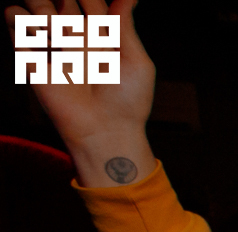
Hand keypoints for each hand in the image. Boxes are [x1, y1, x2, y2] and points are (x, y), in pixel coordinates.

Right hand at [6, 0, 157, 186]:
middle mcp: (79, 42)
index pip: (92, 4)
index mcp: (104, 40)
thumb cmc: (128, 102)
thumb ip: (125, 27)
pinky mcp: (35, 63)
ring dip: (40, 6)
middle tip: (65, 11)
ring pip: (38, 11)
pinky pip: (17, 31)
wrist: (106, 131)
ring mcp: (55, 51)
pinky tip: (26, 22)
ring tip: (49, 19)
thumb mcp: (137, 62)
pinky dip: (17, 20)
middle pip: (62, 3)